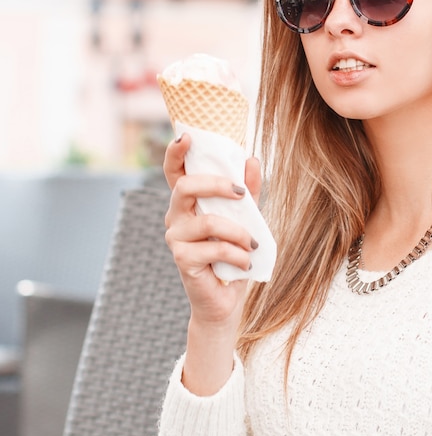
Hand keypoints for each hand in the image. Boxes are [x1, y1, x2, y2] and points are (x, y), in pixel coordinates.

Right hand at [163, 133, 260, 329]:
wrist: (226, 299)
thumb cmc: (233, 254)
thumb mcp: (245, 218)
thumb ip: (248, 191)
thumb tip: (252, 159)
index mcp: (188, 203)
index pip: (175, 173)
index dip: (176, 153)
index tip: (187, 136)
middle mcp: (175, 217)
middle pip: (185, 187)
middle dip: (217, 185)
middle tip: (242, 194)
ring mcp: (175, 238)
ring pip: (207, 221)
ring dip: (238, 232)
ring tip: (253, 245)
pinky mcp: (182, 260)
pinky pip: (214, 248)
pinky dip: (237, 254)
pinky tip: (245, 263)